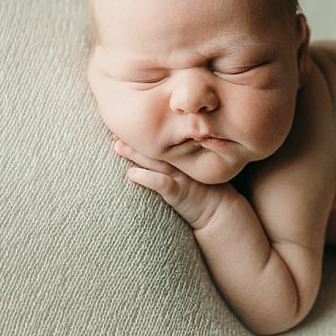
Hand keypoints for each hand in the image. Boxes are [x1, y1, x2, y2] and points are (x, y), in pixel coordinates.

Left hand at [113, 138, 232, 229]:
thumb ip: (176, 157)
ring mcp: (181, 177)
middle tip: (116, 129)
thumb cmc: (202, 189)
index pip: (161, 140)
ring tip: (117, 146)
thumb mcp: (190, 168)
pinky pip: (162, 184)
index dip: (142, 133)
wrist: (220, 211)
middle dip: (134, 139)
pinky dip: (147, 178)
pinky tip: (132, 174)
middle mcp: (181, 162)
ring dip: (135, 154)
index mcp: (183, 155)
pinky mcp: (180, 193)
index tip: (124, 124)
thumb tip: (156, 148)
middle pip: (154, 147)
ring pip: (155, 161)